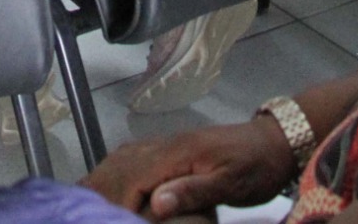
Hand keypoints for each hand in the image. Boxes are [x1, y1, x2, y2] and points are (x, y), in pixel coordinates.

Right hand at [83, 118, 297, 218]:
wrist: (275, 141)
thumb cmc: (256, 165)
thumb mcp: (232, 183)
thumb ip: (194, 191)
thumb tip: (154, 203)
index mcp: (176, 153)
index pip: (133, 178)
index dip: (117, 203)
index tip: (107, 221)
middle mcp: (165, 145)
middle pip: (120, 166)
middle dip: (99, 189)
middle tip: (82, 210)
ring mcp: (168, 145)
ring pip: (123, 158)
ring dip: (103, 178)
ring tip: (84, 198)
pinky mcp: (173, 150)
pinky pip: (134, 156)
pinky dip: (116, 169)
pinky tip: (110, 180)